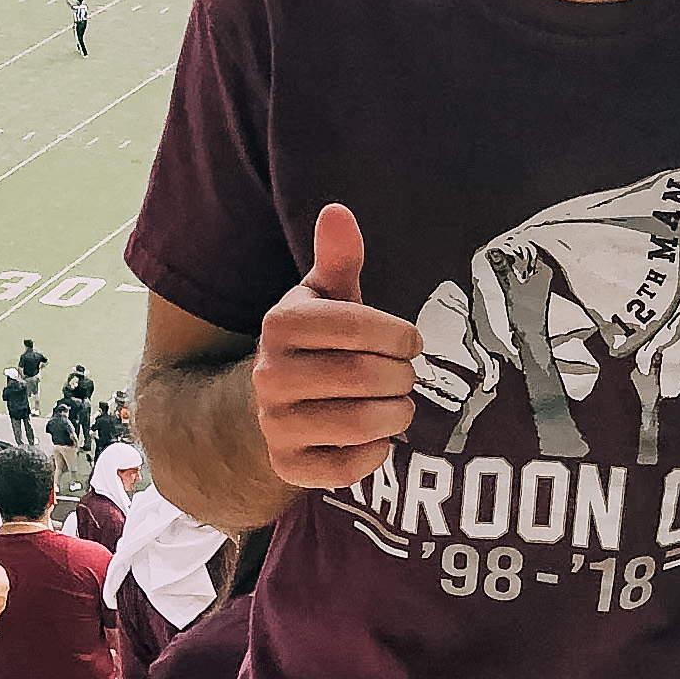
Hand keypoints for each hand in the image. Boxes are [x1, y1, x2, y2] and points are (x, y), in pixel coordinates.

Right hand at [255, 205, 420, 489]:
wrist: (270, 405)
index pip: (358, 326)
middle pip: (365, 376)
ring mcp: (274, 424)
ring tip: (398, 405)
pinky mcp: (288, 467)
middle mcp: (268, 374)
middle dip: (402, 377)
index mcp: (280, 324)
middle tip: (406, 376)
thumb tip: (337, 211)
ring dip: (396, 414)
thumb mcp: (323, 298)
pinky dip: (376, 453)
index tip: (411, 342)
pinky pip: (349, 467)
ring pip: (361, 422)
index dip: (399, 335)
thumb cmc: (315, 343)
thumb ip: (337, 258)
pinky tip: (377, 437)